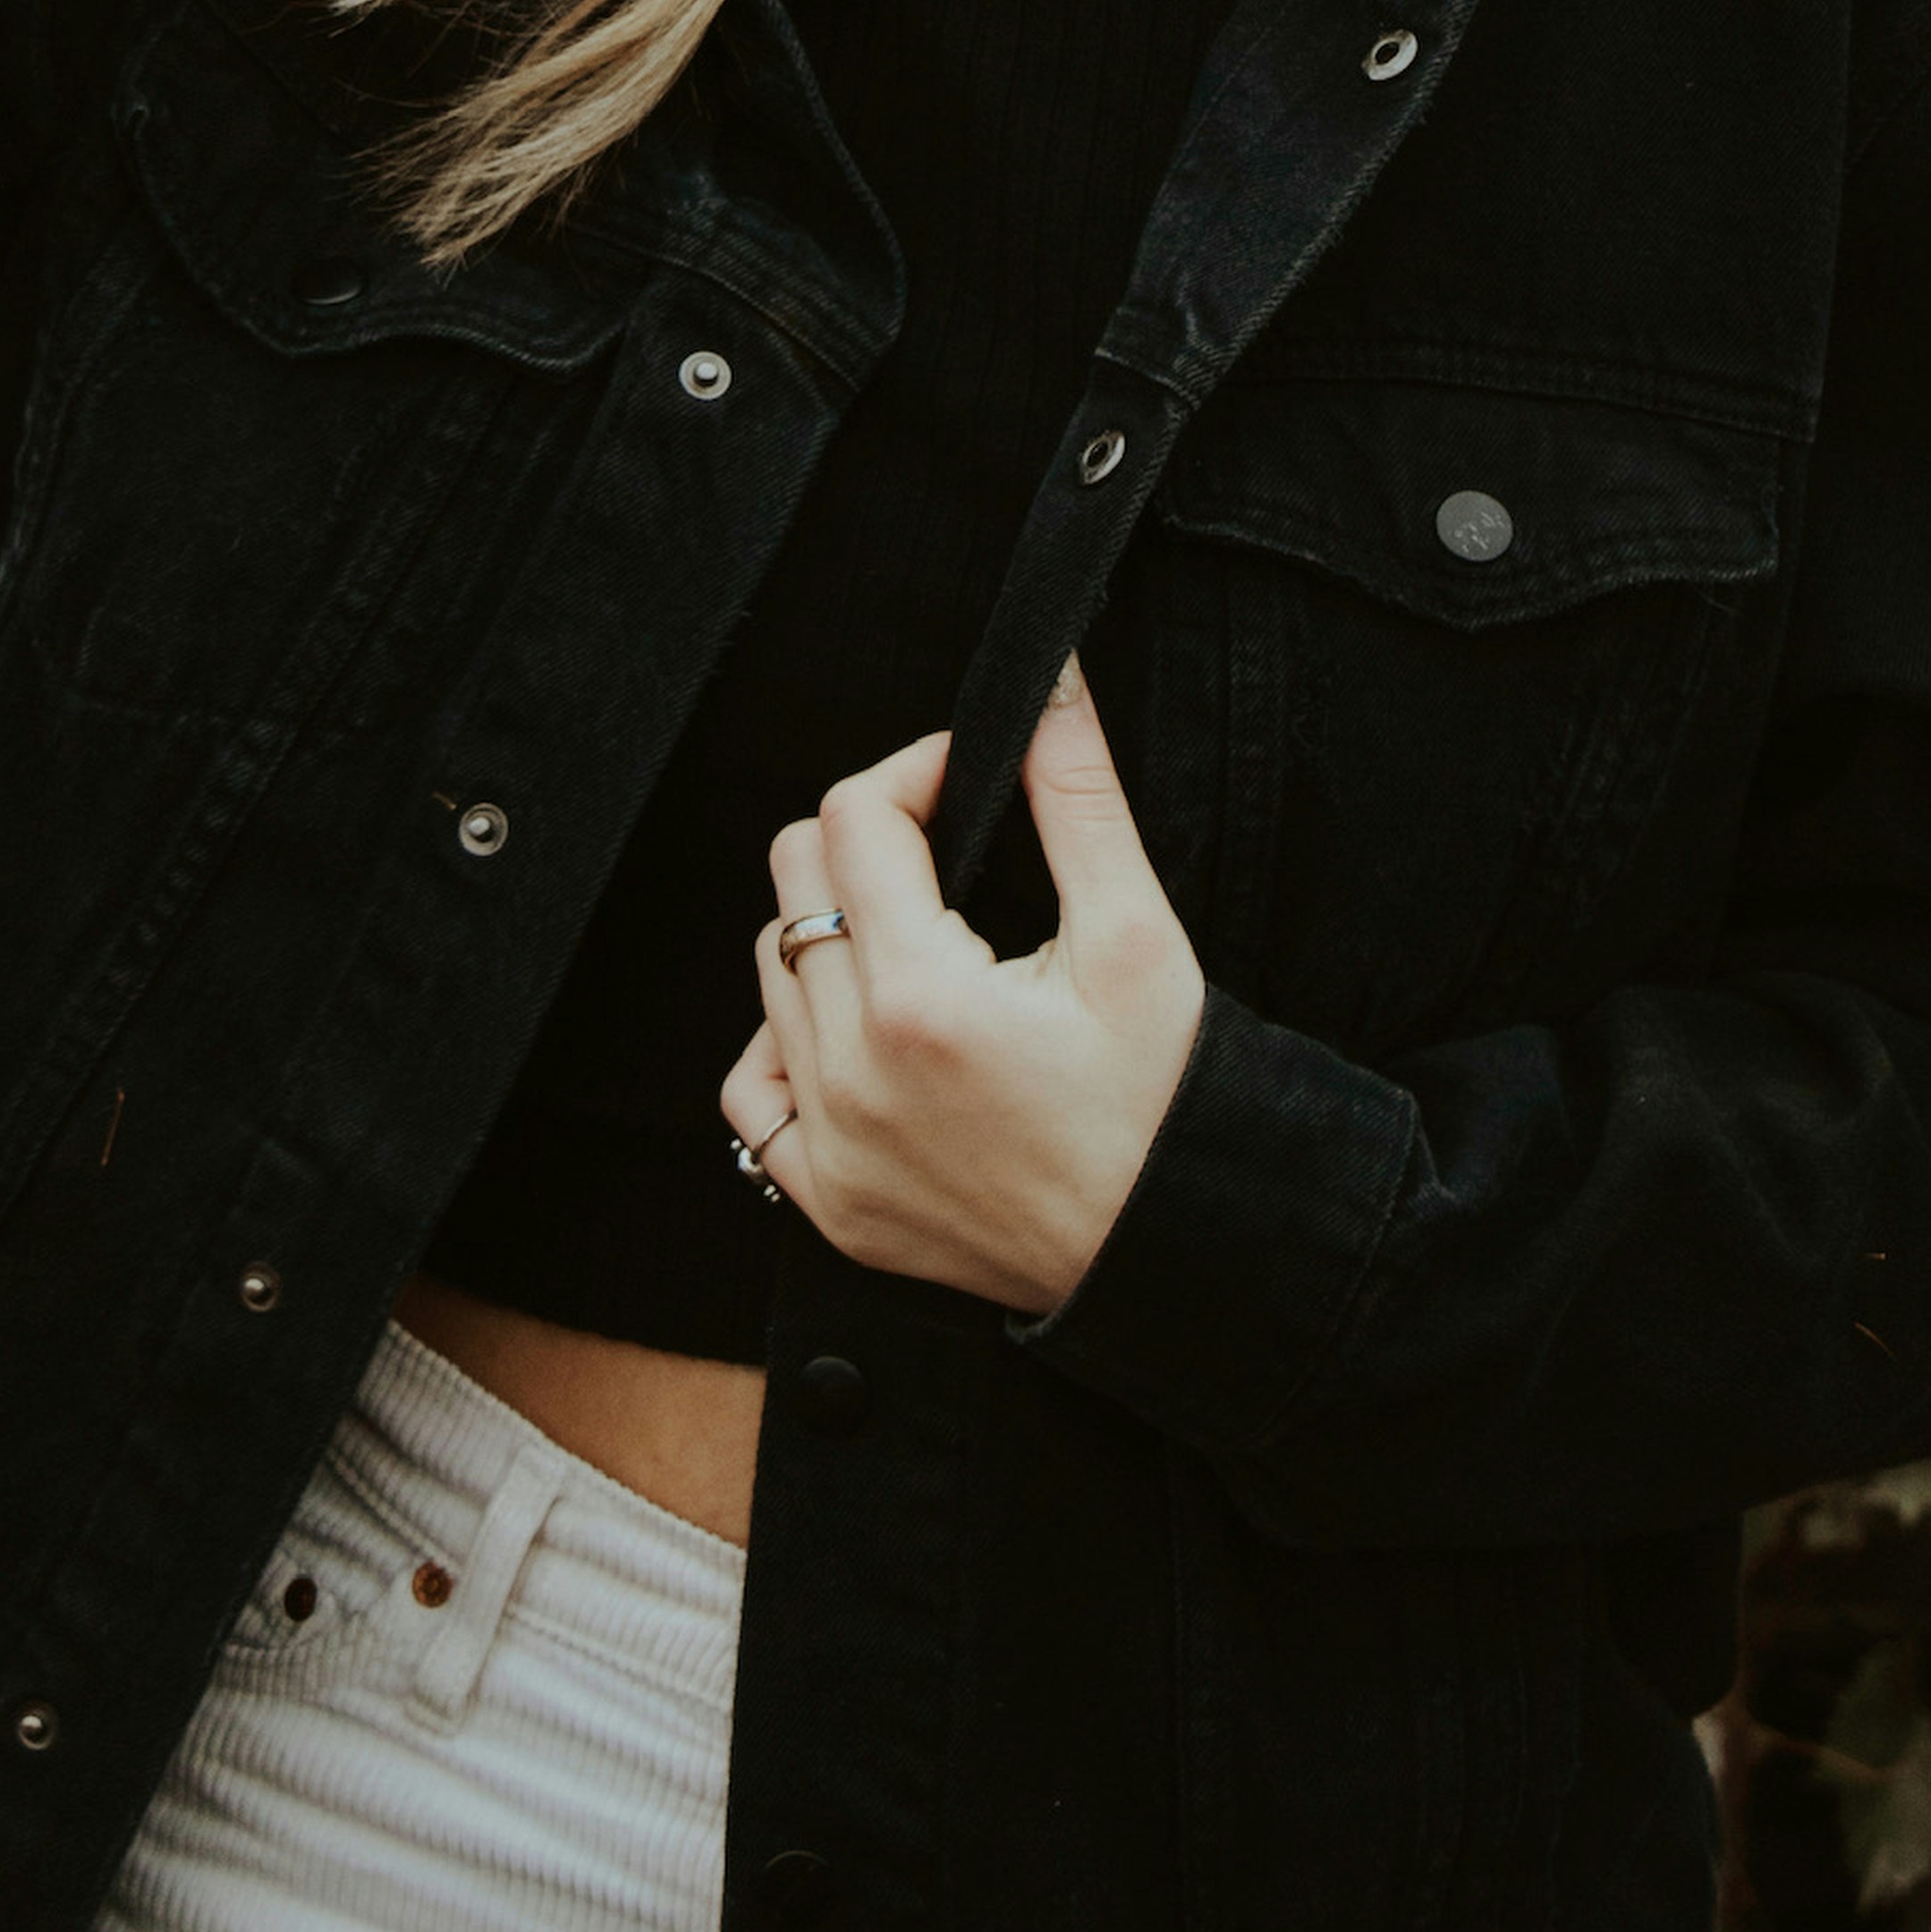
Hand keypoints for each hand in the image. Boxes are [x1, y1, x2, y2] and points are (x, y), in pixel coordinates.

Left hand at [718, 653, 1206, 1320]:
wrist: (1179, 1253)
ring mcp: (831, 1148)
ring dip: (835, 933)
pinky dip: (789, 1040)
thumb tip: (1047, 678)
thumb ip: (1077, 795)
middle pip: (794, 878)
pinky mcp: (828, 1204)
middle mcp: (852, 1075)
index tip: (971, 786)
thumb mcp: (1137, 935)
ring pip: (771, 969)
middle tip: (955, 865)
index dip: (915, 772)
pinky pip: (751, 1087)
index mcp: (921, 1000)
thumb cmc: (1169, 1099)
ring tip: (928, 946)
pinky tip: (863, 1032)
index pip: (852, 817)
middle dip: (869, 841)